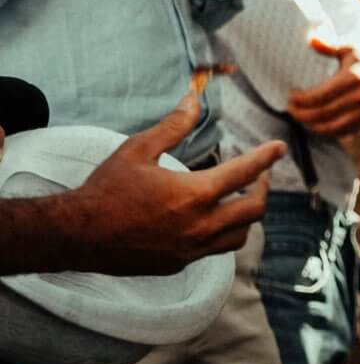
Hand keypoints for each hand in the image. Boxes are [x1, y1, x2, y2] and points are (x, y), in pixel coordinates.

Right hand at [63, 90, 283, 274]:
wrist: (75, 235)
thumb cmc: (106, 189)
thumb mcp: (138, 149)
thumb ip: (173, 126)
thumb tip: (194, 100)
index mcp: (194, 194)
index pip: (245, 173)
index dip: (266, 157)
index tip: (279, 147)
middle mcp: (199, 226)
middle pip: (254, 210)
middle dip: (263, 189)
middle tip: (260, 175)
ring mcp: (190, 249)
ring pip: (239, 236)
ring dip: (247, 216)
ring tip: (241, 198)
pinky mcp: (178, 263)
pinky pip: (214, 250)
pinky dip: (222, 234)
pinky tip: (212, 221)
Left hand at [288, 48, 359, 136]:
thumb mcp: (352, 45)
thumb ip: (329, 44)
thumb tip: (310, 39)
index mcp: (352, 77)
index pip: (318, 97)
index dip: (300, 101)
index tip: (291, 97)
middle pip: (322, 114)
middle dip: (302, 115)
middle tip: (291, 110)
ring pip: (334, 127)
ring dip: (313, 126)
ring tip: (302, 119)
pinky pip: (347, 131)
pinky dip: (330, 132)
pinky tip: (319, 126)